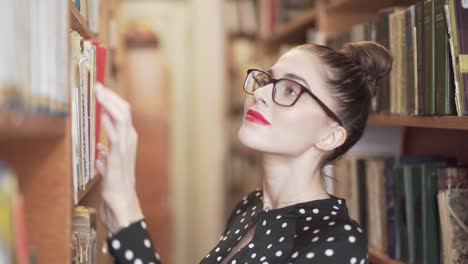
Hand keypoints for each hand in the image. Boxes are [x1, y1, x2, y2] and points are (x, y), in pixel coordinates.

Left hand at [94, 83, 143, 232]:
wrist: (121, 200)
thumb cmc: (116, 184)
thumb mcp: (109, 167)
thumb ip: (106, 156)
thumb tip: (99, 150)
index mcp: (127, 140)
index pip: (122, 113)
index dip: (111, 100)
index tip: (99, 91)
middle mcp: (129, 139)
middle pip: (124, 109)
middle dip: (110, 96)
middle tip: (98, 86)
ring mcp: (126, 145)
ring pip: (122, 115)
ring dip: (109, 102)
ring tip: (99, 91)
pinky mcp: (119, 153)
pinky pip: (116, 131)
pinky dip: (110, 119)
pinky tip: (102, 111)